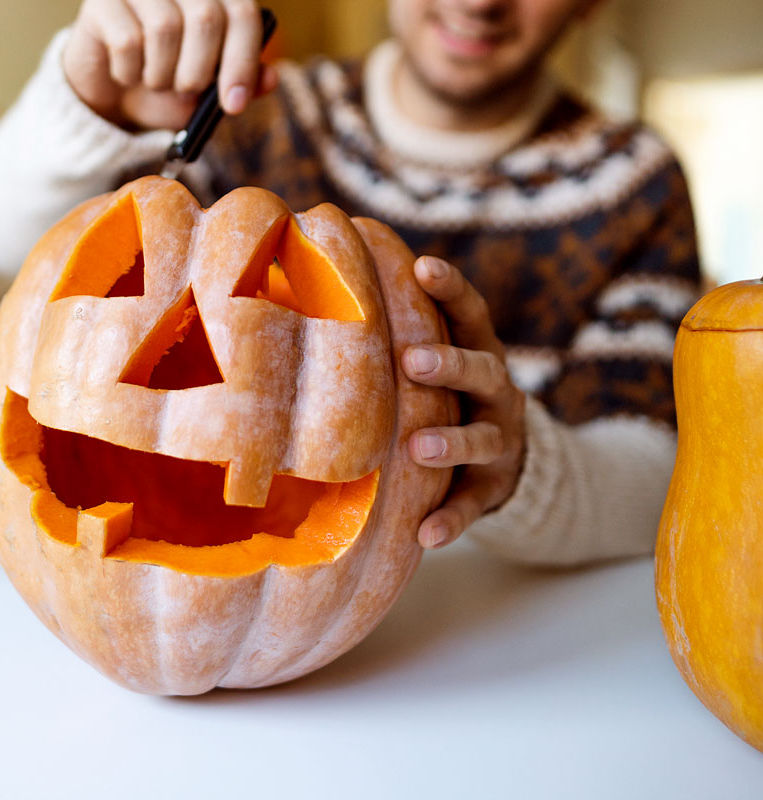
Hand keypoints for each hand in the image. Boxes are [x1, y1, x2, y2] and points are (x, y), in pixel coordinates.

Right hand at [62, 0, 278, 130]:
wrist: (112, 92)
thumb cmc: (168, 82)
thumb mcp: (209, 91)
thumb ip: (242, 82)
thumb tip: (270, 80)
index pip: (242, 13)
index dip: (242, 61)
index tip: (233, 104)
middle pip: (206, 18)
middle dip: (198, 72)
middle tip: (184, 91)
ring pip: (164, 29)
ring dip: (161, 75)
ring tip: (154, 81)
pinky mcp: (103, 1)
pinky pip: (126, 41)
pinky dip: (129, 73)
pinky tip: (126, 74)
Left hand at [402, 256, 526, 549]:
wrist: (502, 460)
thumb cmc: (439, 398)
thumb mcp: (428, 367)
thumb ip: (392, 339)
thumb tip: (301, 292)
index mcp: (477, 351)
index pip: (470, 312)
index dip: (451, 288)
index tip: (423, 265)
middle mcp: (497, 391)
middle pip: (481, 369)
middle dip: (448, 364)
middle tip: (410, 360)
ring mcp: (501, 440)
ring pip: (483, 438)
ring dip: (451, 441)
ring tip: (419, 446)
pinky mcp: (494, 487)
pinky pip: (475, 504)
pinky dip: (453, 518)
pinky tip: (427, 535)